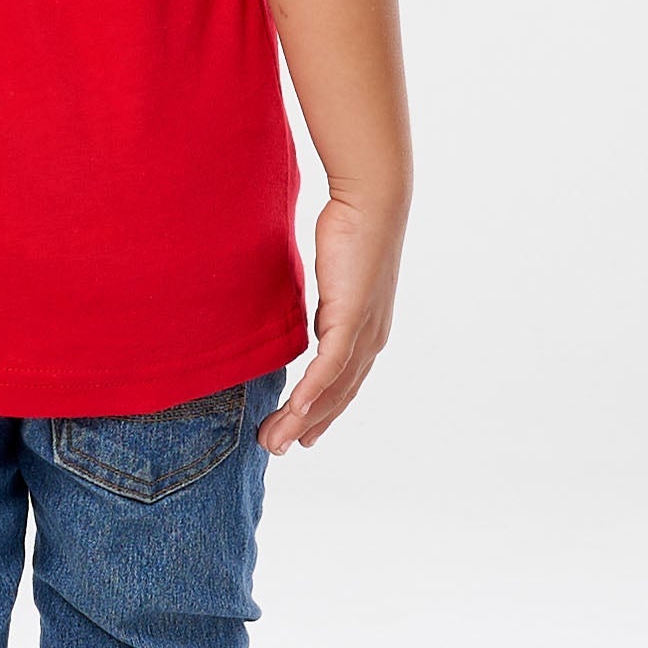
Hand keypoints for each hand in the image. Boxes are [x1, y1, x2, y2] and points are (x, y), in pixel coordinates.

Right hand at [258, 193, 403, 453]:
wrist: (372, 200)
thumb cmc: (351, 228)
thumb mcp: (331, 276)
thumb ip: (320, 302)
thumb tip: (301, 310)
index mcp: (367, 331)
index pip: (342, 384)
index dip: (320, 412)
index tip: (296, 433)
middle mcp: (371, 339)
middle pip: (337, 396)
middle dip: (306, 425)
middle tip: (276, 448)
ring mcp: (365, 331)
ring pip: (332, 389)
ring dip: (302, 418)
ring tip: (274, 440)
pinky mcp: (354, 318)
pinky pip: (331, 365)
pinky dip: (314, 391)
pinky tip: (295, 410)